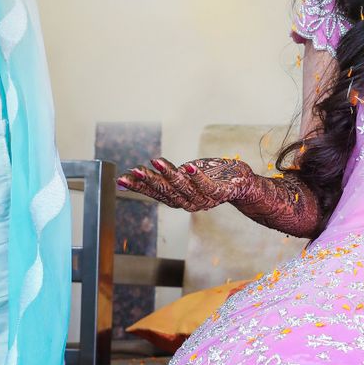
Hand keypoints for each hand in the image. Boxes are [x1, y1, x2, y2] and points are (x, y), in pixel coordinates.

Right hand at [117, 156, 253, 212]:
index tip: (121, 178)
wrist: (242, 185)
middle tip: (135, 170)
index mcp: (178, 199)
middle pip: (166, 192)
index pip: (155, 193)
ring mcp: (204, 198)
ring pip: (184, 188)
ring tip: (156, 161)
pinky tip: (188, 166)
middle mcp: (189, 202)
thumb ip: (164, 178)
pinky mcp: (219, 192)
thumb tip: (135, 172)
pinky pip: (206, 185)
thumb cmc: (209, 177)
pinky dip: (197, 176)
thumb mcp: (182, 178)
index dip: (138, 187)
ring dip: (170, 174)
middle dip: (150, 181)